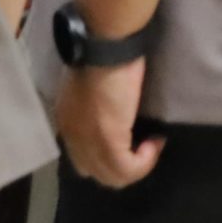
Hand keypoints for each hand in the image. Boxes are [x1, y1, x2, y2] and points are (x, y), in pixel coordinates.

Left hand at [56, 58, 162, 188]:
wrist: (104, 46)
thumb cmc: (102, 57)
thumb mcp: (90, 89)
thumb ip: (94, 109)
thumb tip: (112, 119)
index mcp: (66, 121)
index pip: (82, 158)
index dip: (107, 157)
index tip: (130, 143)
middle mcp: (71, 135)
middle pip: (95, 172)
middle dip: (121, 168)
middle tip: (142, 149)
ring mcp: (87, 140)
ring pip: (112, 177)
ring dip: (137, 167)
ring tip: (151, 145)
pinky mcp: (107, 141)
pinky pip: (128, 170)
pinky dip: (145, 162)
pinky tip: (155, 142)